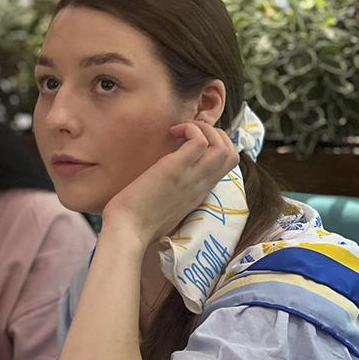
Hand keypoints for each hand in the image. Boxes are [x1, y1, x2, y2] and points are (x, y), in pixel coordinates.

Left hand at [101, 120, 239, 247]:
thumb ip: (174, 194)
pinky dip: (191, 129)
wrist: (126, 230)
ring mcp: (192, 177)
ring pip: (223, 147)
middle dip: (216, 134)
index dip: (216, 147)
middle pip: (232, 154)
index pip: (225, 167)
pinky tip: (172, 132)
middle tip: (189, 133)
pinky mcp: (176, 169)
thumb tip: (166, 184)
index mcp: (199, 193)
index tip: (192, 142)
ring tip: (182, 131)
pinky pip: (200, 141)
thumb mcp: (165, 206)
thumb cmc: (137, 221)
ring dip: (206, 130)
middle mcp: (201, 185)